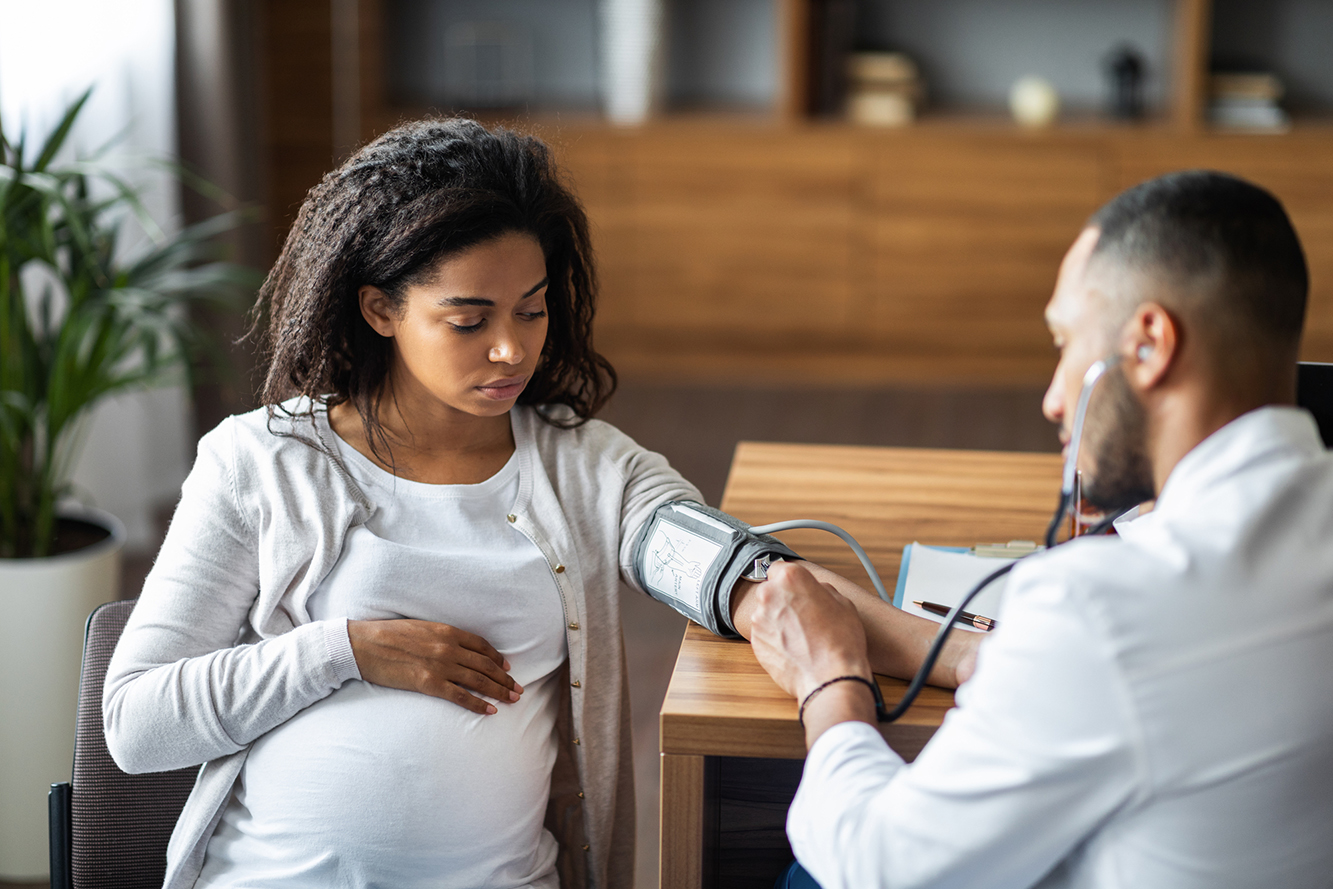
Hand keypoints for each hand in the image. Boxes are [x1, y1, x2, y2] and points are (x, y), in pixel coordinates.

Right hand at [347, 619, 521, 714]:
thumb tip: (456, 648)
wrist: (364, 645)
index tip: (507, 668)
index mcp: (447, 631)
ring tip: (512, 700)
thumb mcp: (421, 628)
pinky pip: (460, 696)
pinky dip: (478, 704)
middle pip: (486, 665)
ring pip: (478, 680)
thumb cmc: (389, 635)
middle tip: (518, 689)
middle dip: (505, 679)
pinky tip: (490, 711)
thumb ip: (441, 637)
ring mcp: (440, 666)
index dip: (497, 658)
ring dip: (499, 691)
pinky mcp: (429, 683)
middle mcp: (449, 647)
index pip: (482, 646)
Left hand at [748, 562, 872, 702]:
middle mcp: (769, 595)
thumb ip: (821, 589)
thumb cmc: (841, 640)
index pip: (779, 568)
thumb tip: (813, 590)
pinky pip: (764, 634)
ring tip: (801, 636)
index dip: (789, 581)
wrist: (831, 677)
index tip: (795, 589)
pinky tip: (794, 648)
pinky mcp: (755, 643)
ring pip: (766, 613)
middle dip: (782, 600)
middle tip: (803, 616)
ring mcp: (759, 620)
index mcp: (791, 578)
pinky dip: (774, 639)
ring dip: (778, 621)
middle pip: (770, 591)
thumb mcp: (843, 602)